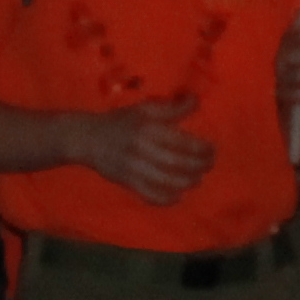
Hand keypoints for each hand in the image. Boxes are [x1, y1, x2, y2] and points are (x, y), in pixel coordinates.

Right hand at [76, 98, 212, 205]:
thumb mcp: (144, 110)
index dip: (202, 149)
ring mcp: (135, 168)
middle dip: (199, 166)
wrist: (88, 138)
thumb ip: (172, 108)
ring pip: (168, 181)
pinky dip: (167, 199)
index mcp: (149, 129)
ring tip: (197, 180)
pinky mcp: (127, 182)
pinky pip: (150, 195)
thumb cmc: (120, 121)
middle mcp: (143, 149)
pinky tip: (178, 196)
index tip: (212, 150)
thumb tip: (196, 100)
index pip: (184, 142)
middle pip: (179, 163)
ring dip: (187, 182)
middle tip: (208, 165)